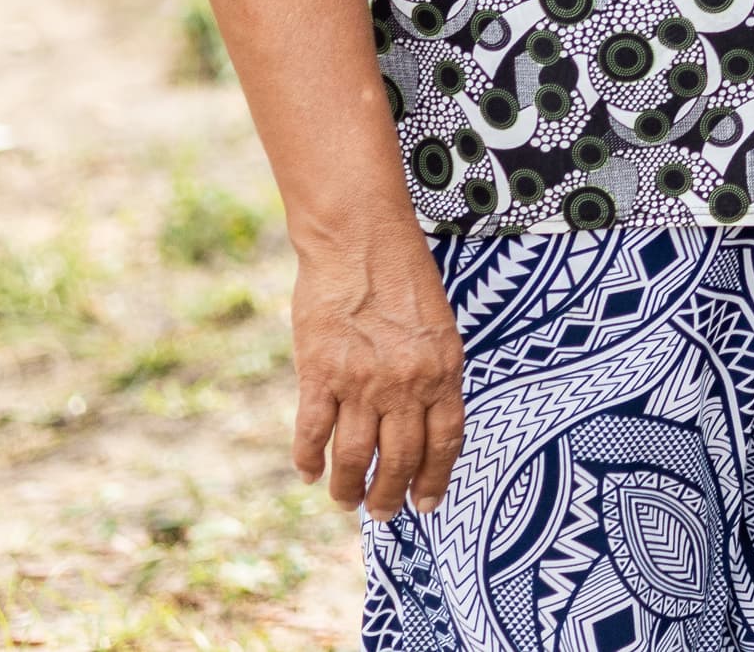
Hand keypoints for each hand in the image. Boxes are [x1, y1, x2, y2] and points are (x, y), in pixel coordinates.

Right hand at [287, 212, 465, 518]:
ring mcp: (362, 381)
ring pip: (354, 456)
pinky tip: (307, 473)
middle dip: (390, 495)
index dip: (435, 478)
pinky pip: (313, 432)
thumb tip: (424, 424)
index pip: (446, 441)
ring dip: (348, 488)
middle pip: (400, 458)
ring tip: (345, 502)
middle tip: (383, 514)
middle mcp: (407, 382)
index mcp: (443, 370)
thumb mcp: (438, 327)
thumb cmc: (402, 277)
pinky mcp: (320, 373)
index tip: (426, 504)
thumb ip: (434, 374)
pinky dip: (308, 459)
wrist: (360, 240)